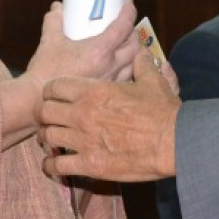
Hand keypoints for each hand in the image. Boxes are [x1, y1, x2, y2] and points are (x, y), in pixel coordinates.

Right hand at [24, 0, 140, 88]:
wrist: (38, 100)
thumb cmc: (45, 70)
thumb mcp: (49, 40)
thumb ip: (54, 20)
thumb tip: (58, 8)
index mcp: (100, 50)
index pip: (123, 26)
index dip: (129, 11)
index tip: (128, 3)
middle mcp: (110, 66)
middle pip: (135, 45)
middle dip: (133, 33)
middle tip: (126, 26)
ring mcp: (110, 82)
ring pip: (134, 64)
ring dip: (132, 52)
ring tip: (124, 46)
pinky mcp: (107, 94)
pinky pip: (125, 78)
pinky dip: (126, 68)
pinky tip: (117, 66)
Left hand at [36, 50, 180, 181]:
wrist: (174, 142)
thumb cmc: (163, 111)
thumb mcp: (153, 81)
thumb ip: (142, 65)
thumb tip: (142, 52)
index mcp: (94, 91)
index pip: (56, 86)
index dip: (51, 90)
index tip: (53, 95)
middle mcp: (83, 114)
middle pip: (45, 111)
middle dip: (44, 113)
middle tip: (48, 117)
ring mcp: (84, 140)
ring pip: (48, 136)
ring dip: (47, 138)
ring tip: (50, 140)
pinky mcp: (90, 164)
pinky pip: (57, 165)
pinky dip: (51, 166)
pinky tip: (52, 164)